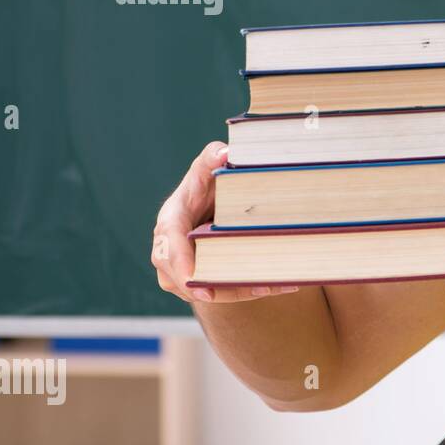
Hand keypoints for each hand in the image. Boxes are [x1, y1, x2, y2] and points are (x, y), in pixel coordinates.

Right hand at [151, 141, 299, 302]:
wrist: (208, 205)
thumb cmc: (206, 184)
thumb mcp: (207, 169)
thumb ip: (211, 157)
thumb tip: (225, 153)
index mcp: (170, 221)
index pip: (170, 246)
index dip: (182, 265)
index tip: (196, 282)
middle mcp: (169, 249)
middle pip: (184, 278)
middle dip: (216, 288)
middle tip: (254, 290)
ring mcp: (179, 269)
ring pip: (203, 290)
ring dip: (237, 292)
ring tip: (271, 286)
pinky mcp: (196, 280)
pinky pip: (217, 292)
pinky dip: (244, 291)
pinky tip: (275, 286)